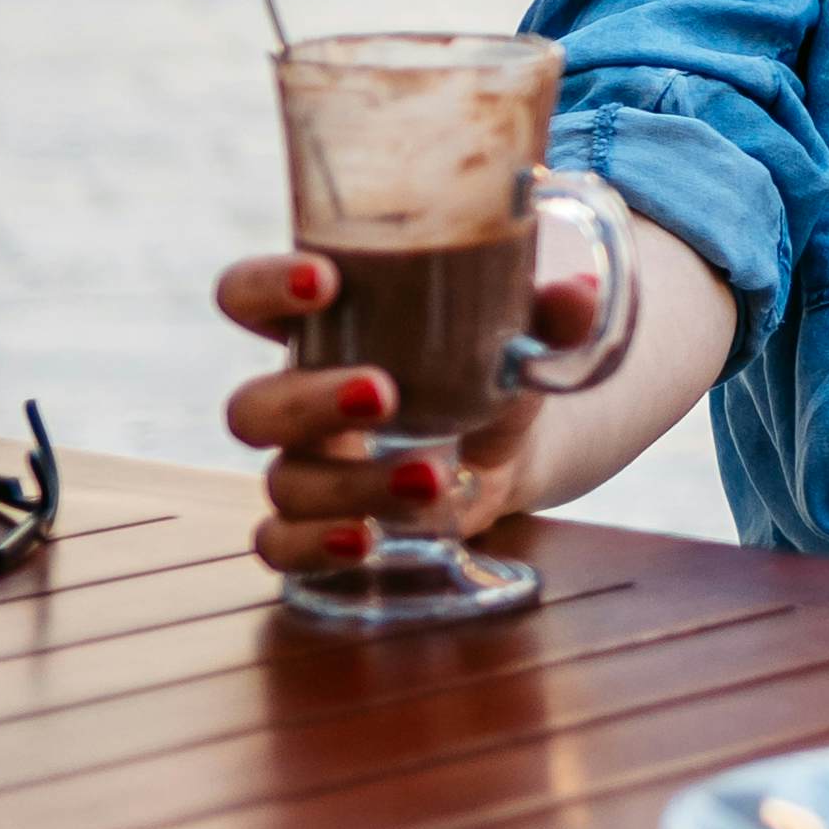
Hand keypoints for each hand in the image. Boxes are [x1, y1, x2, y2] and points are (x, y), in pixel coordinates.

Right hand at [212, 250, 604, 577]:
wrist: (512, 438)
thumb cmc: (487, 360)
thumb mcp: (517, 331)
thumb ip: (548, 312)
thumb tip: (580, 293)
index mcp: (323, 329)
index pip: (248, 297)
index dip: (265, 288)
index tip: (324, 281)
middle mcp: (299, 397)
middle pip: (253, 406)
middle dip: (311, 400)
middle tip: (385, 393)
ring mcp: (307, 466)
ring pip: (286, 482)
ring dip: (352, 484)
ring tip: (432, 477)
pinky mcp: (325, 525)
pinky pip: (282, 545)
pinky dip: (316, 546)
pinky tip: (368, 540)